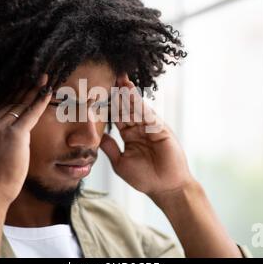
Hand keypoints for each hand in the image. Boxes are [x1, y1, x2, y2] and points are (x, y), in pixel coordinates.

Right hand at [0, 74, 51, 204]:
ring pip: (20, 106)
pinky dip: (40, 101)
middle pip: (9, 104)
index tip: (20, 88)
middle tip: (35, 77)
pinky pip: (30, 114)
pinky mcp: (14, 134)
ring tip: (43, 80)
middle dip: (23, 90)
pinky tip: (47, 91)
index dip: (11, 98)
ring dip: (33, 92)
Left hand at [99, 74, 193, 200]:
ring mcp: (150, 127)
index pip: (117, 115)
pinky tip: (130, 93)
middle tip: (110, 75)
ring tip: (120, 79)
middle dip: (119, 92)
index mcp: (130, 134)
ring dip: (128, 94)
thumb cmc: (144, 178)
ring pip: (137, 107)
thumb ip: (110, 147)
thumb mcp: (120, 162)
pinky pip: (147, 114)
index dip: (109, 103)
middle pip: (127, 107)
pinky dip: (138, 103)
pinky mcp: (160, 129)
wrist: (165, 188)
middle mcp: (140, 127)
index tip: (99, 91)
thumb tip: (98, 135)